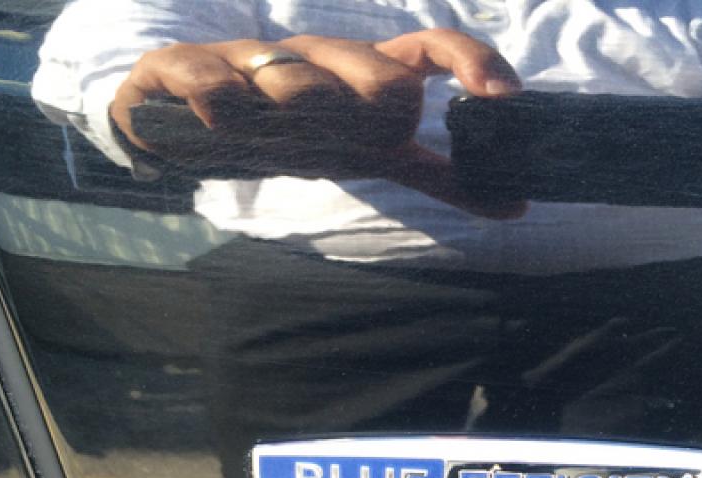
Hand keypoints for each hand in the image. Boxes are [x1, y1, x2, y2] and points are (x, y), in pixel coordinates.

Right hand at [110, 29, 523, 216]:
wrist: (190, 121)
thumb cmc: (296, 132)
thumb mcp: (371, 153)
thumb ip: (439, 174)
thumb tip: (514, 203)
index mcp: (361, 73)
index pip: (426, 50)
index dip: (468, 60)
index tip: (503, 94)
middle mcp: (313, 59)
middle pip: (358, 63)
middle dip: (374, 89)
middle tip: (381, 121)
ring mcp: (250, 62)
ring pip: (286, 72)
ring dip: (296, 98)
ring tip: (287, 126)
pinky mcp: (187, 70)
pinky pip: (203, 75)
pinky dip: (213, 95)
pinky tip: (220, 121)